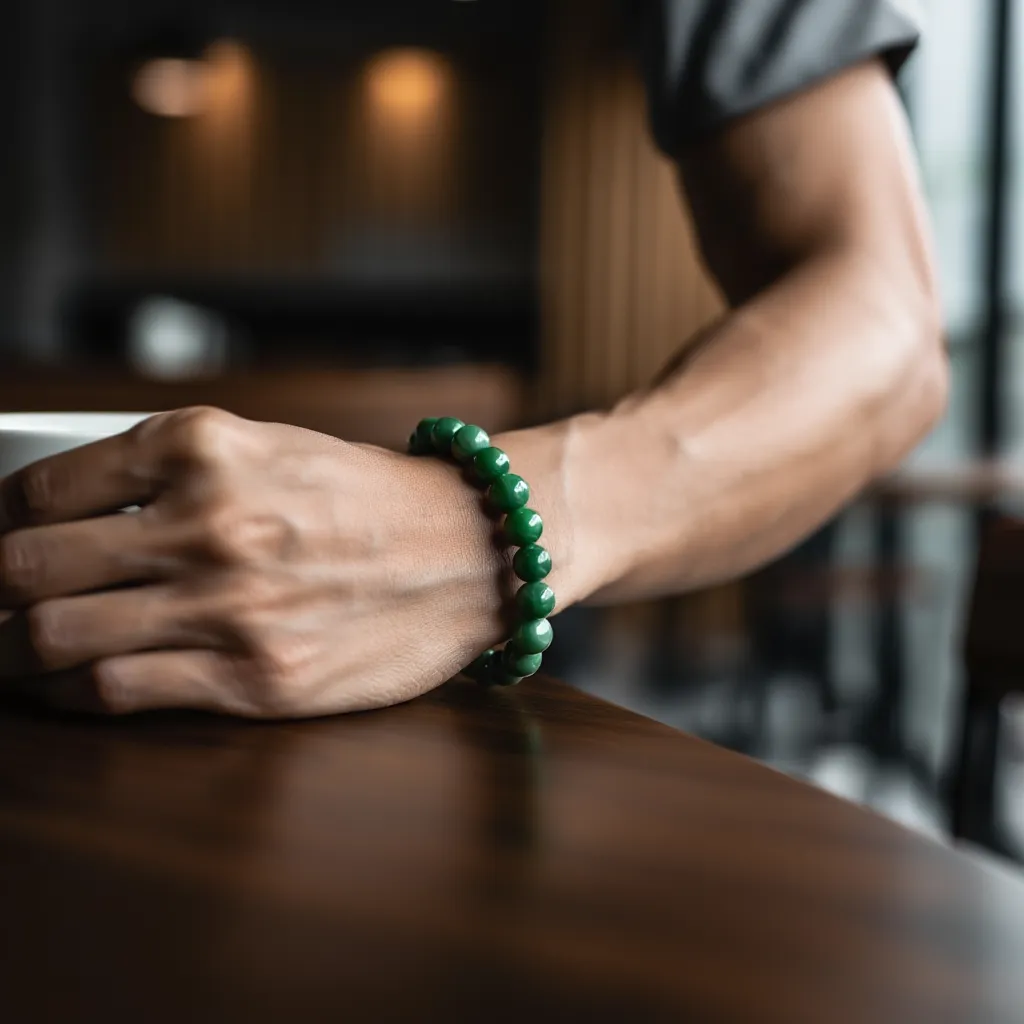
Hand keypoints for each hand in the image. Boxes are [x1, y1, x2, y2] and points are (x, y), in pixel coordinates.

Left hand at [0, 407, 508, 716]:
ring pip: (52, 637)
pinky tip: (68, 685)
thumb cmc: (366, 499)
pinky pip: (116, 692)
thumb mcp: (267, 447)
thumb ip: (169, 470)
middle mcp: (209, 521)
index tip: (2, 537)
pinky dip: (69, 693)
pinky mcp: (256, 676)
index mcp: (204, 446)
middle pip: (24, 567)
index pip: (39, 489)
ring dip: (11, 649)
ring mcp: (231, 604)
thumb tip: (64, 511)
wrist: (467, 551)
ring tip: (12, 648)